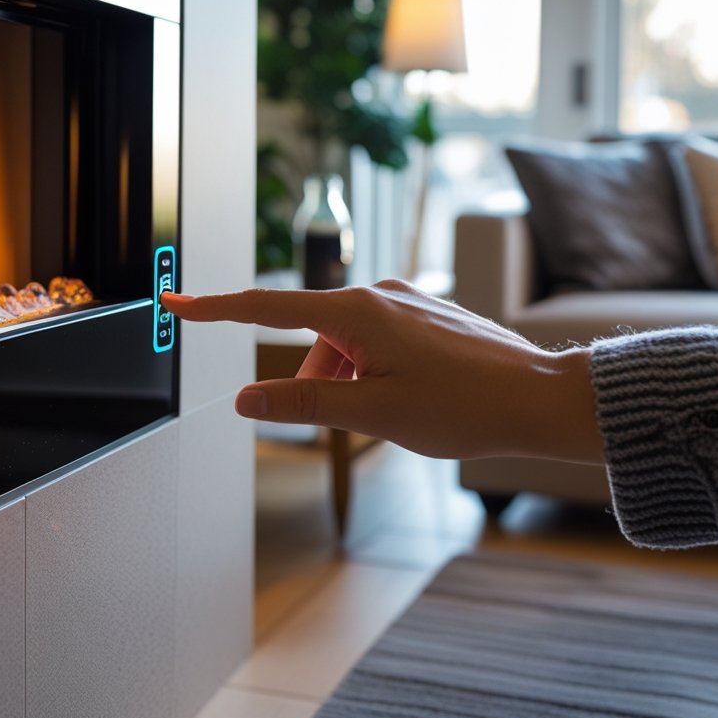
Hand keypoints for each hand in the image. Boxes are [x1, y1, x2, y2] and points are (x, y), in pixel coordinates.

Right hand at [161, 281, 603, 464]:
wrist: (541, 396)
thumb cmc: (463, 406)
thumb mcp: (373, 413)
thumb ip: (304, 403)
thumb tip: (245, 400)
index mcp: (356, 312)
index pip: (266, 308)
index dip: (215, 310)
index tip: (176, 304)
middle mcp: (379, 294)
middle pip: (313, 337)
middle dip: (315, 380)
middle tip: (348, 423)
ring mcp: (405, 300)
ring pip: (347, 342)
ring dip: (347, 379)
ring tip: (391, 414)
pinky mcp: (426, 312)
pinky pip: (376, 339)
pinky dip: (371, 369)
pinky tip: (408, 396)